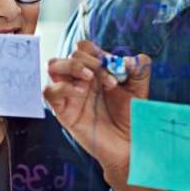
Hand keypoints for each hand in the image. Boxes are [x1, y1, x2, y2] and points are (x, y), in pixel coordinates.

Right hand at [43, 40, 150, 179]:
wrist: (128, 144)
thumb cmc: (131, 115)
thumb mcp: (140, 87)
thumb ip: (139, 67)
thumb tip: (124, 60)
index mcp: (96, 70)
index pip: (85, 47)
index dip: (97, 51)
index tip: (114, 67)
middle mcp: (80, 79)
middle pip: (72, 53)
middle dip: (91, 61)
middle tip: (108, 79)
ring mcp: (70, 94)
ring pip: (53, 65)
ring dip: (72, 66)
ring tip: (90, 79)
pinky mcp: (63, 111)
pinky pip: (49, 92)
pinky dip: (63, 87)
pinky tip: (81, 93)